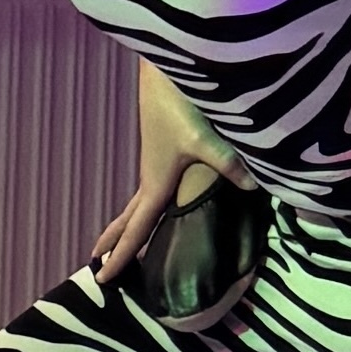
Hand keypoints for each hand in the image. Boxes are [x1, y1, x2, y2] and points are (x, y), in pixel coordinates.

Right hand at [91, 56, 234, 283]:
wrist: (165, 71)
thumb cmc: (181, 106)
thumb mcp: (207, 140)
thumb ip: (229, 166)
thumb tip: (254, 186)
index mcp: (155, 185)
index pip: (135, 230)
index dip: (121, 257)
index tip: (102, 280)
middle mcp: (150, 178)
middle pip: (127, 219)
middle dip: (114, 243)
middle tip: (96, 265)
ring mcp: (155, 164)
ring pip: (136, 203)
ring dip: (125, 224)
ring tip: (117, 240)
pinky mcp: (163, 151)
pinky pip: (149, 189)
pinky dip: (143, 205)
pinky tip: (154, 202)